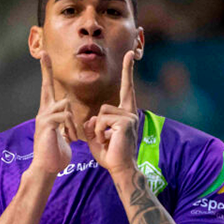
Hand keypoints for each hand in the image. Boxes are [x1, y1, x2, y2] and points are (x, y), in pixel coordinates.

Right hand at [30, 54, 79, 175]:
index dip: (46, 73)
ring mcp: (43, 117)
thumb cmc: (56, 154)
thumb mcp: (63, 136)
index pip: (48, 90)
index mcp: (48, 113)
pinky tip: (69, 139)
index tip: (44, 57)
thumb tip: (68, 118)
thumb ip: (65, 124)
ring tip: (71, 137)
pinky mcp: (47, 124)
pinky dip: (70, 128)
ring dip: (72, 122)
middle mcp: (43, 112)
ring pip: (65, 105)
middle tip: (43, 53)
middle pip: (46, 87)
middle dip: (45, 70)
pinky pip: (64, 116)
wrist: (47, 168)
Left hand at [84, 51, 138, 177]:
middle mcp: (130, 112)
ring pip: (101, 113)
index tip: (130, 54)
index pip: (126, 89)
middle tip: (116, 108)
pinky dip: (98, 132)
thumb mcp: (97, 135)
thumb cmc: (110, 154)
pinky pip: (102, 120)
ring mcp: (129, 116)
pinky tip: (107, 141)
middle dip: (102, 117)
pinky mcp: (125, 122)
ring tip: (105, 141)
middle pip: (105, 106)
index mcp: (125, 113)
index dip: (127, 72)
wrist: (120, 169)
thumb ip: (94, 123)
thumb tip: (92, 117)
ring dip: (97, 129)